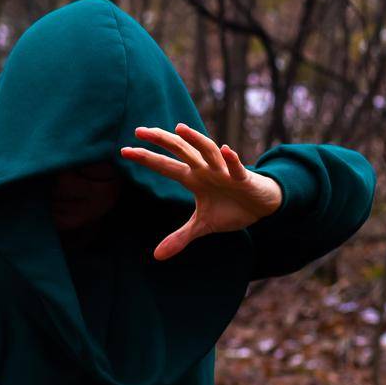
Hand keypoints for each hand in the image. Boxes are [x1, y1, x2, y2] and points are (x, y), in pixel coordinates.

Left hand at [120, 123, 283, 259]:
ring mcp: (223, 172)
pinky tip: (225, 150)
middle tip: (139, 130)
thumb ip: (180, 238)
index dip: (146, 158)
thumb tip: (157, 256)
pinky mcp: (243, 178)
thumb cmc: (230, 208)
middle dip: (161, 140)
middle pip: (180, 151)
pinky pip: (236, 168)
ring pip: (207, 151)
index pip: (164, 166)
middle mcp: (205, 170)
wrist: (261, 206)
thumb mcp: (202, 226)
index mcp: (193, 178)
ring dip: (195, 140)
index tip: (124, 150)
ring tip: (179, 128)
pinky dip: (231, 160)